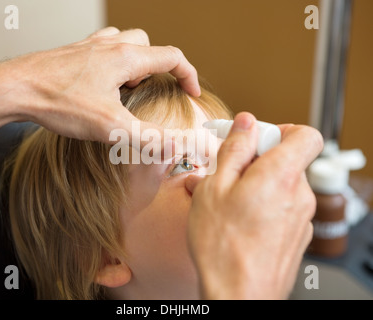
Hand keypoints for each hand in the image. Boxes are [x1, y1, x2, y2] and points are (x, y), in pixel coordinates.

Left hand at [0, 27, 199, 157]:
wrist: (15, 88)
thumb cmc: (60, 102)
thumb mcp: (111, 127)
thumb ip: (148, 137)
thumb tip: (176, 146)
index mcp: (126, 59)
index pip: (172, 57)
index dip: (189, 75)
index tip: (192, 93)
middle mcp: (110, 46)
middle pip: (149, 46)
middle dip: (159, 67)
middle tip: (151, 91)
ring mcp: (89, 47)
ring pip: (125, 42)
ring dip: (135, 61)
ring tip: (127, 87)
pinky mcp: (73, 53)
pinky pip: (102, 47)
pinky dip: (111, 60)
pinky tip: (101, 81)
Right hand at [185, 112, 322, 298]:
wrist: (238, 296)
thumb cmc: (222, 246)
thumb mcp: (215, 187)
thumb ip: (234, 150)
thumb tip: (246, 124)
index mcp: (281, 175)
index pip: (306, 134)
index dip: (281, 130)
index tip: (256, 139)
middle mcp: (299, 195)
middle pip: (288, 160)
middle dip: (258, 160)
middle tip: (228, 173)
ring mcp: (301, 218)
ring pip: (281, 185)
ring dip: (256, 184)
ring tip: (226, 201)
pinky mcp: (296, 235)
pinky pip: (282, 207)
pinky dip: (263, 204)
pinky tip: (237, 219)